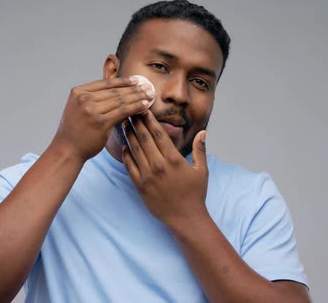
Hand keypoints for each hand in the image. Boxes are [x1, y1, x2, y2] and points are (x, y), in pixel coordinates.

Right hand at [53, 77, 154, 160]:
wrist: (67, 150)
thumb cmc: (75, 130)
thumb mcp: (78, 108)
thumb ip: (93, 99)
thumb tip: (117, 92)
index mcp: (78, 92)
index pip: (105, 83)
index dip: (123, 81)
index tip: (136, 80)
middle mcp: (84, 99)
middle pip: (114, 91)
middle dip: (133, 88)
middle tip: (148, 87)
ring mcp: (92, 110)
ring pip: (120, 100)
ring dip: (137, 97)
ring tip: (149, 95)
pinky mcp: (101, 122)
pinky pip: (122, 112)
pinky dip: (135, 107)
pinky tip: (144, 105)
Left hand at [121, 111, 208, 229]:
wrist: (185, 218)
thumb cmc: (195, 194)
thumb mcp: (202, 171)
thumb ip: (200, 150)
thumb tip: (203, 132)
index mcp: (174, 159)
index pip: (159, 134)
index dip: (150, 120)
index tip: (144, 109)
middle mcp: (159, 165)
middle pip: (144, 138)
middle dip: (136, 123)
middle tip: (130, 111)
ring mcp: (148, 176)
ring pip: (135, 150)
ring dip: (129, 135)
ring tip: (125, 123)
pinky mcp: (140, 186)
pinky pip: (129, 166)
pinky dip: (126, 154)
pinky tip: (125, 145)